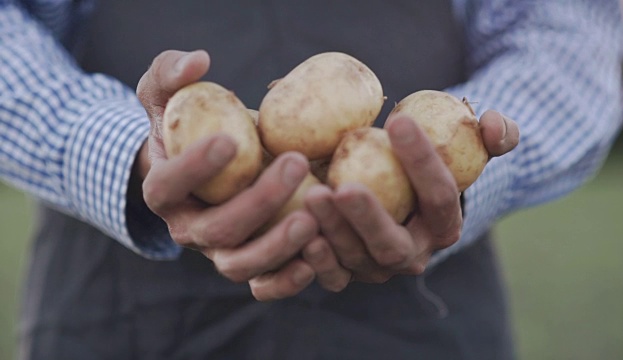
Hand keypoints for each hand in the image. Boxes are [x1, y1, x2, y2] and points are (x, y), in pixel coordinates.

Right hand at [135, 50, 325, 299]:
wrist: (211, 165)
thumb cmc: (189, 125)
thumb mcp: (168, 93)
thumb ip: (172, 74)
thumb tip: (198, 61)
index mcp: (162, 191)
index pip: (168, 185)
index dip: (194, 167)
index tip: (231, 139)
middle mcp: (188, 229)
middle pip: (216, 230)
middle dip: (257, 201)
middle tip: (296, 163)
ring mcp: (219, 251)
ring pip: (240, 264)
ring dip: (277, 245)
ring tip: (312, 217)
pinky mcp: (250, 264)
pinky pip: (264, 284)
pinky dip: (288, 279)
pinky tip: (316, 256)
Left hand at [305, 111, 519, 282]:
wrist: (397, 194)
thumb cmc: (429, 165)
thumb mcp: (467, 147)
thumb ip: (492, 134)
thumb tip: (494, 125)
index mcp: (444, 226)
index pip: (439, 197)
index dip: (423, 162)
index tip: (399, 121)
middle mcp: (412, 254)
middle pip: (393, 244)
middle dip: (369, 219)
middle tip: (344, 187)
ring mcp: (377, 267)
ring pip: (356, 258)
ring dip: (333, 232)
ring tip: (313, 197)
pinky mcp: (347, 272)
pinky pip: (331, 276)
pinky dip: (315, 261)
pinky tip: (302, 233)